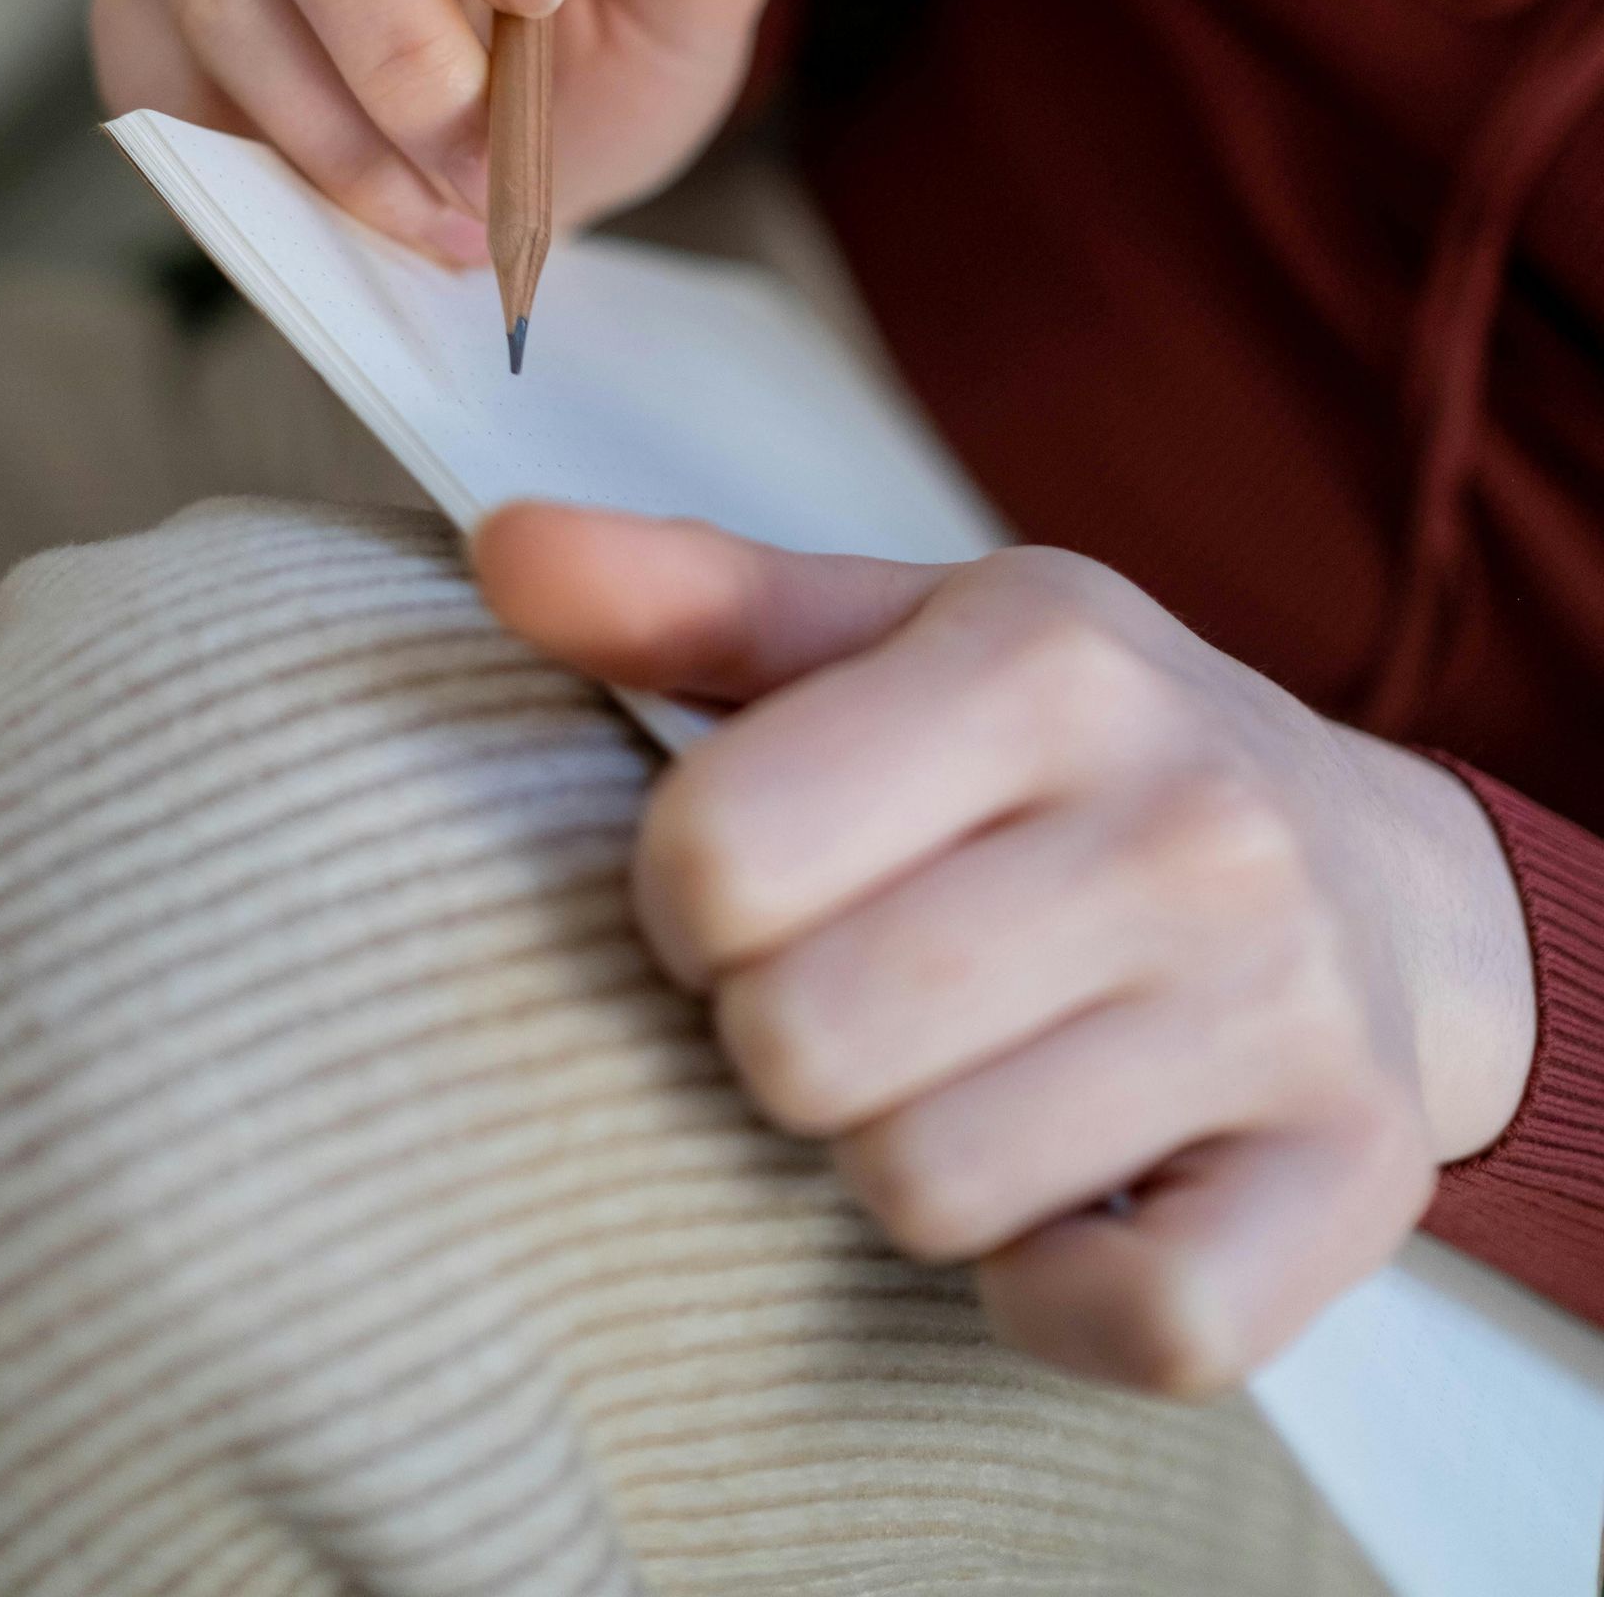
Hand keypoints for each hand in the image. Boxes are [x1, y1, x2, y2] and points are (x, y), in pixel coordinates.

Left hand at [473, 509, 1536, 1392]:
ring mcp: (1284, 1003)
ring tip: (957, 1067)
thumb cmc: (1076, 745)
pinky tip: (1064, 1191)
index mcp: (1045, 659)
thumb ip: (689, 598)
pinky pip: (1138, 1322)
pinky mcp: (1354, 1174)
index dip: (682, 897)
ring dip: (898, 1159)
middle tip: (855, 988)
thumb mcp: (896, 628)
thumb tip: (502, 550)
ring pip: (928, 1190)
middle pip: (799, 1042)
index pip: (715, 851)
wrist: (1370, 864)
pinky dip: (1059, 1294)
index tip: (748, 890)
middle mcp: (1183, 821)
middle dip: (781, 1035)